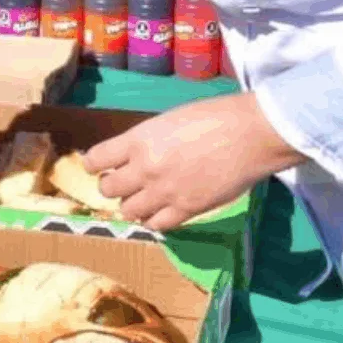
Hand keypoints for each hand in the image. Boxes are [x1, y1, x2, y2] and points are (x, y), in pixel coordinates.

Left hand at [83, 92, 303, 230]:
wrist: (249, 135)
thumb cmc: (212, 117)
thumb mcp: (167, 121)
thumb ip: (145, 141)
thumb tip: (131, 157)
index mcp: (138, 140)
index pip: (94, 159)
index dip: (93, 164)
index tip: (98, 166)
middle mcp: (145, 169)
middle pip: (107, 189)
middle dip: (112, 185)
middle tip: (123, 182)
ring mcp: (164, 192)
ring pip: (128, 211)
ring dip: (132, 204)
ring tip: (144, 197)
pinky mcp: (187, 210)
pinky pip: (156, 225)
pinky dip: (155, 219)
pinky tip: (162, 210)